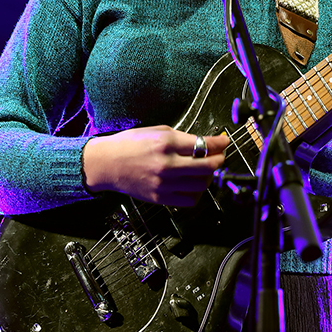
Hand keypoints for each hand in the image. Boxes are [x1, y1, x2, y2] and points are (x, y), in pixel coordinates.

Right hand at [82, 125, 228, 205]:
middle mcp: (167, 164)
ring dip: (208, 177)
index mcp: (166, 144)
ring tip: (205, 171)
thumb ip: (182, 138)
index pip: (203, 145)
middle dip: (219, 160)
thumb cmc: (129, 145)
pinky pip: (189, 200)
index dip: (220, 144)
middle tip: (219, 156)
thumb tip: (204, 143)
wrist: (107, 163)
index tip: (225, 142)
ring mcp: (163, 183)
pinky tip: (193, 184)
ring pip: (201, 184)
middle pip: (207, 166)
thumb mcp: (157, 131)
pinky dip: (196, 193)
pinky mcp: (160, 198)